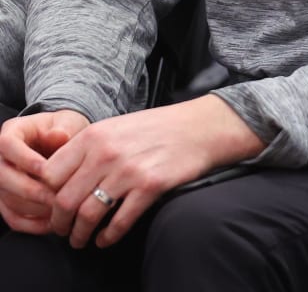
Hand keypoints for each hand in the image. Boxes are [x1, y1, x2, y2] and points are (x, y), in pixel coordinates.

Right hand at [0, 109, 88, 232]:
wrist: (64, 142)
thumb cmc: (66, 130)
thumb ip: (64, 128)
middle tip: (56, 197)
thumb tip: (58, 135)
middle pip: (2, 177)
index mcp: (12, 132)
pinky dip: (31, 223)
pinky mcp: (7, 200)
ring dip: (32, 208)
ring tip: (59, 211)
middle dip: (30, 189)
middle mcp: (0, 157)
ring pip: (6, 199)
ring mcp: (1, 181)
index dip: (24, 159)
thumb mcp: (69, 122)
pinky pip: (12, 216)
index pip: (7, 145)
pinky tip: (52, 223)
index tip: (46, 171)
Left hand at [43, 95, 262, 248]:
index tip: (52, 206)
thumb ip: (87, 148)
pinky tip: (106, 239)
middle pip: (65, 200)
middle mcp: (106, 153)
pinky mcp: (151, 186)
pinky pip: (120, 221)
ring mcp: (129, 171)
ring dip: (80, 234)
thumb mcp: (116, 127)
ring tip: (81, 240)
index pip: (50, 175)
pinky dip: (109, 236)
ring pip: (88, 214)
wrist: (201, 127)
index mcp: (93, 135)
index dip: (47, 196)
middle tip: (63, 230)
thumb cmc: (157, 128)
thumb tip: (57, 179)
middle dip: (60, 223)